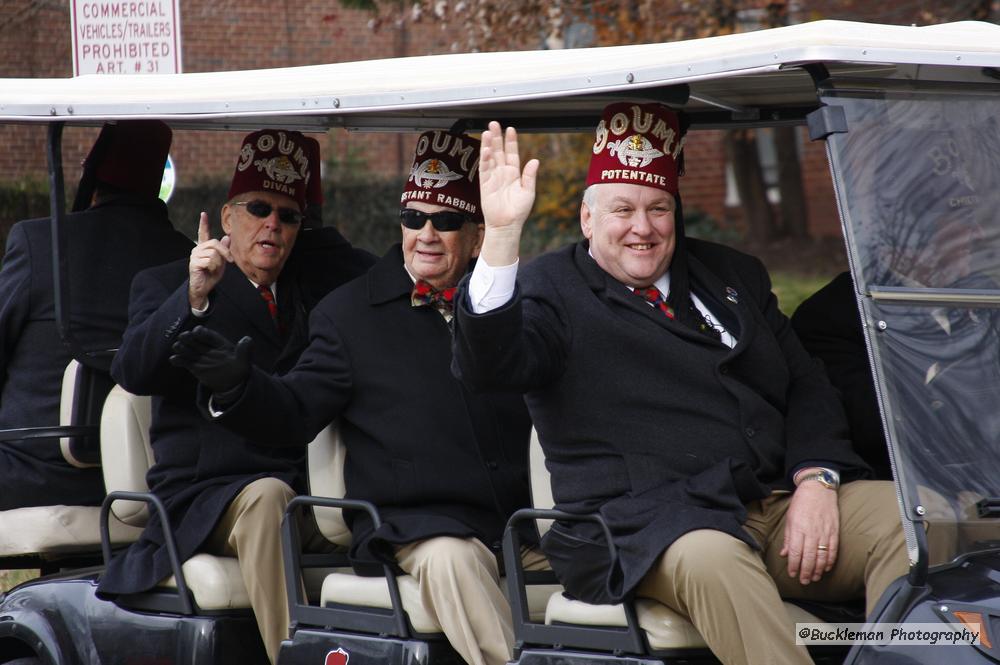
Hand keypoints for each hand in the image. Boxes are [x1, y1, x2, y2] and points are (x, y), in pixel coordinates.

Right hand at [169, 325, 251, 393]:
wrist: (233, 384)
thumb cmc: (239, 370)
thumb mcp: (244, 361)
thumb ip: (245, 351)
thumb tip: (248, 339)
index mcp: (221, 344)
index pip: (211, 336)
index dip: (204, 333)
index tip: (197, 331)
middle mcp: (209, 348)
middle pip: (197, 341)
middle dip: (190, 338)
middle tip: (183, 336)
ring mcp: (201, 357)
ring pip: (190, 350)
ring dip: (183, 348)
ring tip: (177, 346)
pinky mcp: (195, 367)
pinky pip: (186, 362)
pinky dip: (179, 361)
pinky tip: (173, 360)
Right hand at [189, 212, 231, 309]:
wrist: (204, 288)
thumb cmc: (212, 275)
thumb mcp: (222, 262)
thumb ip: (224, 250)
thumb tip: (227, 237)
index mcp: (204, 248)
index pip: (203, 233)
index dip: (204, 223)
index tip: (204, 214)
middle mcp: (198, 249)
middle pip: (215, 243)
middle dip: (225, 252)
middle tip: (229, 261)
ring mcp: (194, 255)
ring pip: (214, 253)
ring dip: (218, 263)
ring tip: (213, 268)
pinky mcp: (194, 262)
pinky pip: (210, 261)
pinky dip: (213, 267)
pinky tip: (208, 271)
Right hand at [478, 121, 538, 267]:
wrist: (507, 225)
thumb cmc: (518, 211)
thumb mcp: (528, 192)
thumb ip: (530, 176)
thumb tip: (535, 160)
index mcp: (514, 174)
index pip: (512, 153)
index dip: (511, 141)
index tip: (510, 129)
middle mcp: (502, 173)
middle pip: (499, 151)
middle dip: (496, 137)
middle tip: (494, 124)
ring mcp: (493, 178)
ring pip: (490, 157)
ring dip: (488, 144)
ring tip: (487, 131)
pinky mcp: (485, 184)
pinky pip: (484, 169)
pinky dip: (484, 159)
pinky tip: (485, 149)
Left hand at [780, 481, 839, 584]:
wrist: (818, 489)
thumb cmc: (801, 503)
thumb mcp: (790, 518)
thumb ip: (788, 538)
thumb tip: (785, 554)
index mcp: (798, 529)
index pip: (796, 552)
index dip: (794, 566)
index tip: (792, 574)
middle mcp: (811, 532)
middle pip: (809, 557)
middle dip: (806, 572)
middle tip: (803, 581)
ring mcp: (824, 532)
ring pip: (822, 556)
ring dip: (818, 569)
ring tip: (814, 578)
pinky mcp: (834, 531)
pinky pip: (833, 549)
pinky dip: (830, 560)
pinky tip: (826, 568)